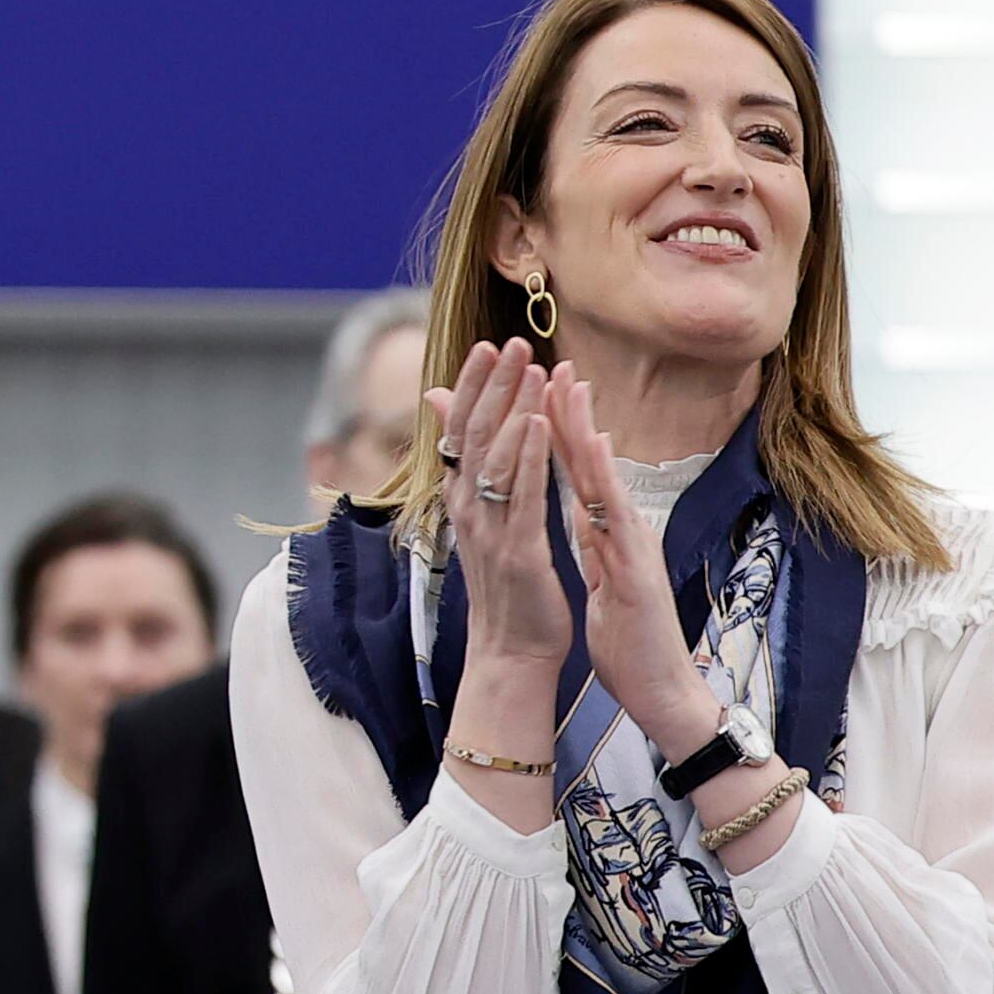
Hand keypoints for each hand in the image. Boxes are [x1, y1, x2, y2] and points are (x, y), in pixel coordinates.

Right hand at [432, 340, 572, 673]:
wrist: (511, 652)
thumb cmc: (507, 587)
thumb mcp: (485, 525)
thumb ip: (474, 475)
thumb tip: (454, 440)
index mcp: (463, 501)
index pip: (460, 431)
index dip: (471, 386)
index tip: (486, 345)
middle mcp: (468, 509)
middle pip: (474, 433)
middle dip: (493, 384)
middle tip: (510, 342)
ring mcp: (490, 530)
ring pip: (496, 457)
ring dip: (513, 407)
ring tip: (529, 368)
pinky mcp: (519, 552)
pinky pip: (523, 495)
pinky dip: (529, 456)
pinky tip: (539, 423)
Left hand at [540, 366, 715, 752]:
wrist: (657, 687)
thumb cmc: (628, 635)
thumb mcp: (598, 576)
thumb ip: (590, 539)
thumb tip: (577, 509)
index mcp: (606, 532)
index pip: (575, 471)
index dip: (555, 428)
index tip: (534, 386)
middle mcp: (621, 530)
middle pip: (591, 464)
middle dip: (570, 413)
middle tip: (552, 363)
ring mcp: (632, 547)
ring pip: (606, 481)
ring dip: (588, 434)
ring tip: (570, 390)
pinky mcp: (636, 572)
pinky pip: (617, 524)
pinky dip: (604, 488)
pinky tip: (594, 459)